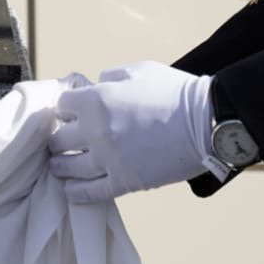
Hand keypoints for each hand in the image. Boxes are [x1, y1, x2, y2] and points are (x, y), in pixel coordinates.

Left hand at [48, 61, 220, 203]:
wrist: (205, 123)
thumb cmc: (174, 91)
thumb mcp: (137, 70)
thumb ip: (110, 77)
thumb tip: (98, 85)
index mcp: (95, 100)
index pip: (61, 106)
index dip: (67, 109)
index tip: (71, 113)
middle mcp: (94, 131)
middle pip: (58, 140)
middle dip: (59, 139)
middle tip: (64, 142)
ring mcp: (107, 160)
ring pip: (67, 168)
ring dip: (61, 166)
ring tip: (60, 166)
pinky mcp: (124, 182)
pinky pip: (90, 193)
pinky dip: (76, 193)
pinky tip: (70, 190)